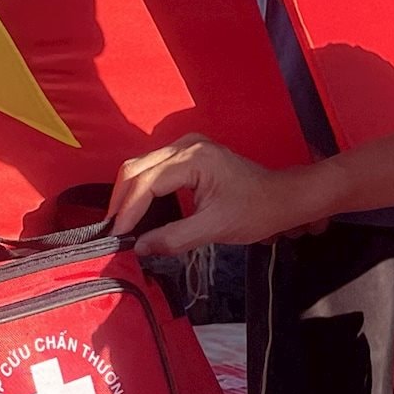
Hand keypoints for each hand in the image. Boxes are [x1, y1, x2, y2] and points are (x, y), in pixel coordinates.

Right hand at [110, 134, 323, 256]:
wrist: (282, 197)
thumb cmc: (255, 211)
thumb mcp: (215, 228)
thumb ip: (175, 238)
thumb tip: (140, 248)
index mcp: (194, 159)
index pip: (147, 183)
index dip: (127, 211)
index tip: (114, 236)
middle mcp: (185, 145)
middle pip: (136, 168)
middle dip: (120, 201)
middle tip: (111, 232)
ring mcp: (185, 147)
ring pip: (141, 167)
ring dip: (127, 195)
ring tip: (120, 224)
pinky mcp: (187, 155)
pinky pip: (153, 168)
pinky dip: (140, 189)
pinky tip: (137, 211)